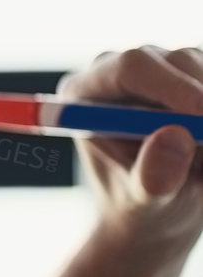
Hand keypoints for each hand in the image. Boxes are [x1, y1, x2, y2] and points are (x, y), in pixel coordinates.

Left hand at [56, 45, 202, 253]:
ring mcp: (160, 67)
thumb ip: (152, 175)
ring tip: (199, 165)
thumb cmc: (139, 207)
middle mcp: (119, 71)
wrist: (158, 214)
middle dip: (202, 103)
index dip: (171, 86)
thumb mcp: (144, 201)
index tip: (201, 118)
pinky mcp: (193, 74)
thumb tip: (174, 136)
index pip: (129, 68)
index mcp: (85, 95)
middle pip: (176, 61)